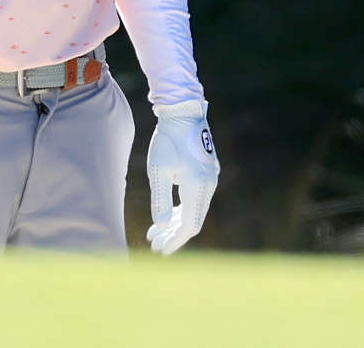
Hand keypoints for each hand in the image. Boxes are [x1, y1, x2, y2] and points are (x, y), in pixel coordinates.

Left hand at [145, 99, 218, 254]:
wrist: (183, 113)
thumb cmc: (167, 140)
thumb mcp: (158, 170)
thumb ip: (160, 199)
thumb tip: (161, 226)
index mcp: (198, 186)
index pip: (189, 225)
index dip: (175, 240)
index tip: (159, 250)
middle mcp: (208, 185)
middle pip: (193, 221)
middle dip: (173, 235)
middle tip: (154, 245)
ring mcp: (210, 179)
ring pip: (195, 211)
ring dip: (176, 224)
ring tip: (155, 233)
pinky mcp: (206, 174)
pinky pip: (196, 200)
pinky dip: (181, 210)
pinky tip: (167, 216)